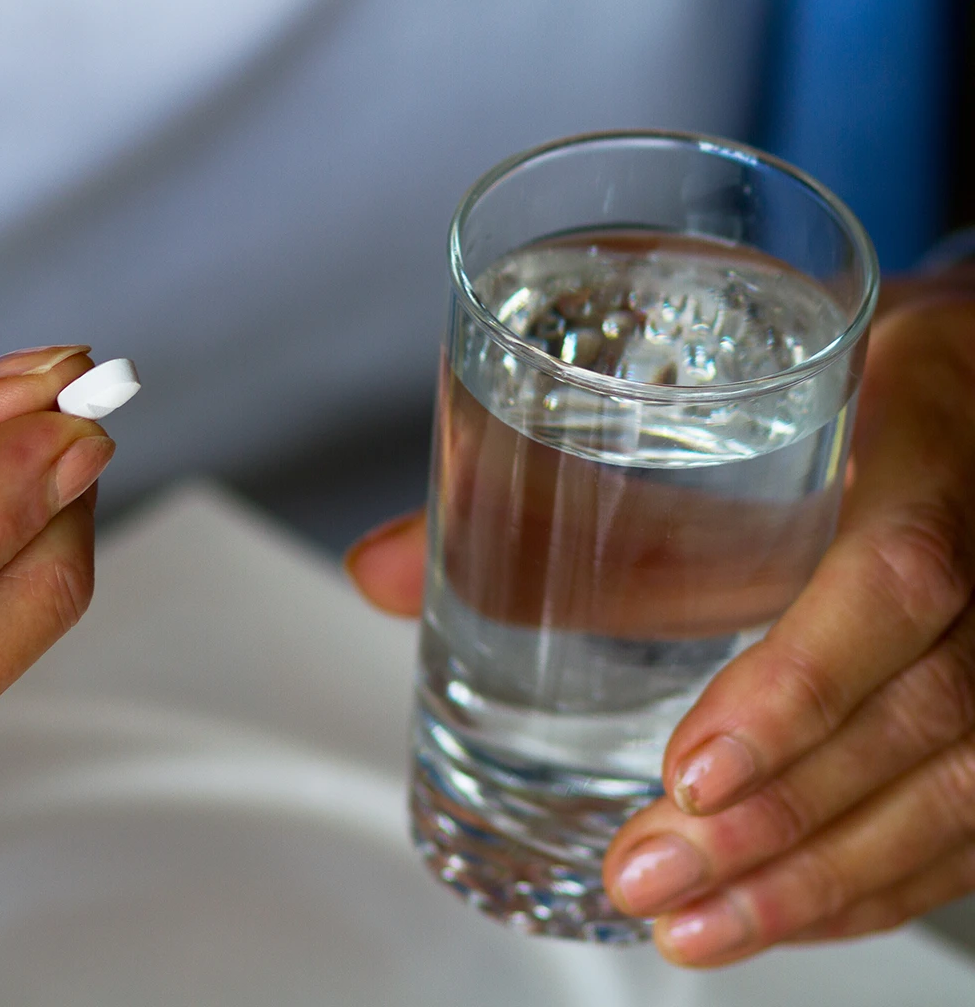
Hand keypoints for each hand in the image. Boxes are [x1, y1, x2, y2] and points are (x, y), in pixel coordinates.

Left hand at [345, 265, 974, 965]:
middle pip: (931, 706)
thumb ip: (544, 476)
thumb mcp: (707, 385)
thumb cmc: (820, 370)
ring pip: (968, 783)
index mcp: (927, 417)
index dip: (803, 683)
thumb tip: (380, 570)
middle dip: (782, 817)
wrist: (964, 373)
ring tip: (694, 926)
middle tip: (648, 874)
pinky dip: (879, 877)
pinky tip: (775, 912)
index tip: (690, 769)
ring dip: (826, 878)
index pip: (898, 569)